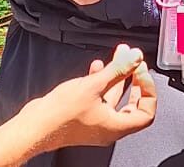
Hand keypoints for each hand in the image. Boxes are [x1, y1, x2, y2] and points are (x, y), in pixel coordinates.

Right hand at [24, 44, 156, 152]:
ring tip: (118, 56)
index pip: (147, 112)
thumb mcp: (94, 86)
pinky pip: (99, 98)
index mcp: (116, 126)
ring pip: (114, 98)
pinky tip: (96, 66)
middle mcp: (108, 127)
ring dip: (117, 76)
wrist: (34, 125)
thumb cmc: (60, 114)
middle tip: (135, 63)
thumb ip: (117, 70)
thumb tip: (135, 58)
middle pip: (134, 105)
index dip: (148, 90)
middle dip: (135, 80)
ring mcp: (96, 122)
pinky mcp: (84, 116)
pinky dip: (101, 82)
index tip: (141, 71)